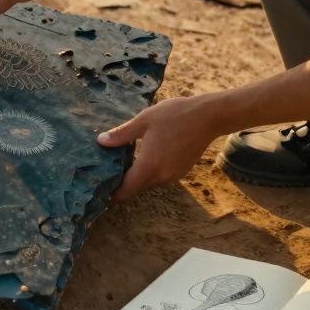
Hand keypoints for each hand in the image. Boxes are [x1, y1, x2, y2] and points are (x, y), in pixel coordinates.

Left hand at [98, 97, 218, 201]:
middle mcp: (161, 176)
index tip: (102, 192)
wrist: (208, 117)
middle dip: (124, 182)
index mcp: (149, 165)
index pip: (126, 189)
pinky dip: (152, 170)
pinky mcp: (182, 171)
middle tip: (110, 170)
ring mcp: (174, 175)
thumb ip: (121, 134)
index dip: (113, 194)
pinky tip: (148, 154)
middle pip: (137, 186)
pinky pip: (161, 176)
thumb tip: (101, 142)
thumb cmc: (175, 115)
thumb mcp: (144, 121)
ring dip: (139, 175)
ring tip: (126, 160)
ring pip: (149, 181)